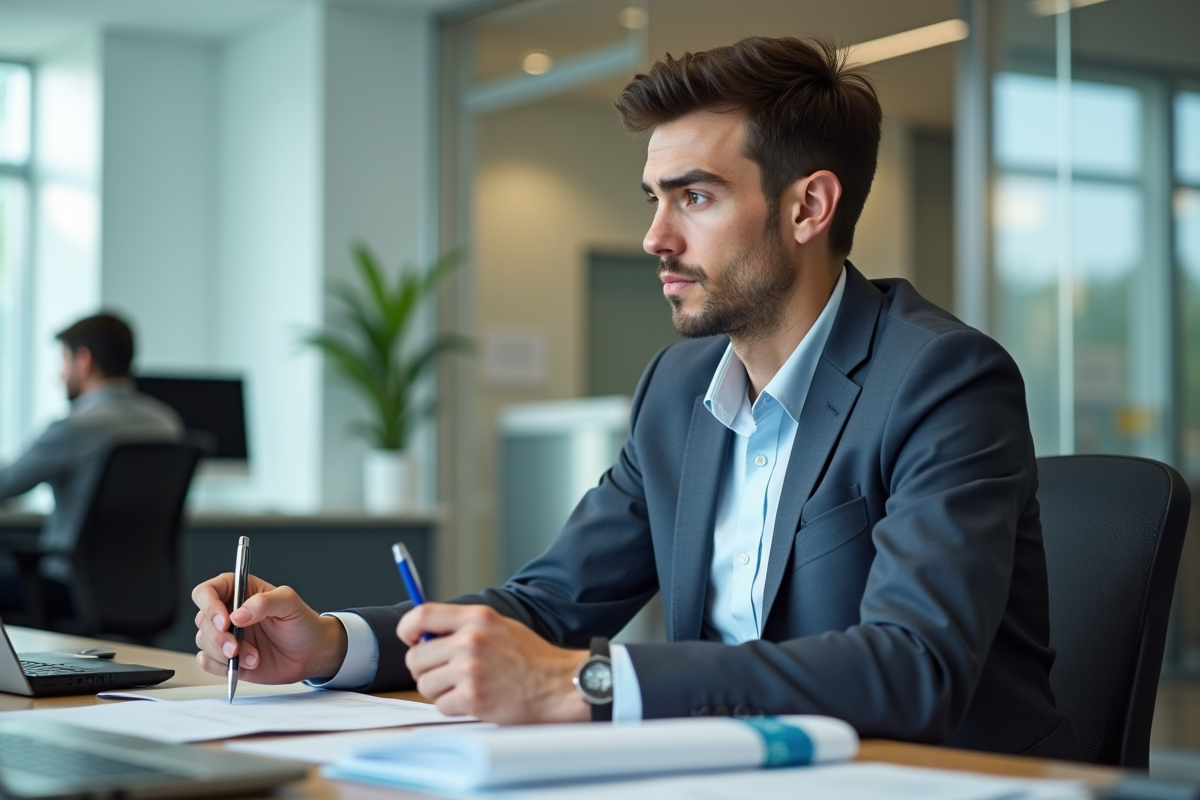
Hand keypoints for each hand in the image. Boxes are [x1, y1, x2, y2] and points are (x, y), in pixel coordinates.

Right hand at [192, 573, 347, 683]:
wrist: (311, 654)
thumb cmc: (302, 623)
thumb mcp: (290, 603)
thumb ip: (265, 602)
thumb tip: (237, 614)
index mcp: (240, 591)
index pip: (207, 591)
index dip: (209, 605)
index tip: (225, 621)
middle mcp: (228, 612)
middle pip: (202, 619)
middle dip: (217, 636)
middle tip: (236, 647)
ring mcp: (226, 636)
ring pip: (203, 642)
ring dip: (224, 653)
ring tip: (253, 657)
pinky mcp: (226, 658)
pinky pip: (207, 663)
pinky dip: (221, 667)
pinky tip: (245, 665)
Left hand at [399, 603, 590, 723]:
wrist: (559, 685)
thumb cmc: (532, 658)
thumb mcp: (500, 626)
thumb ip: (465, 627)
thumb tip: (427, 634)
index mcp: (477, 618)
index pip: (421, 615)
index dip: (408, 630)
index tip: (412, 641)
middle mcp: (470, 640)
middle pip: (416, 656)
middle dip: (425, 669)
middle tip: (446, 674)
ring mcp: (470, 669)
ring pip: (425, 684)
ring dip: (440, 691)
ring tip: (465, 687)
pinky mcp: (472, 697)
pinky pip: (441, 705)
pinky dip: (454, 707)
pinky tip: (476, 700)